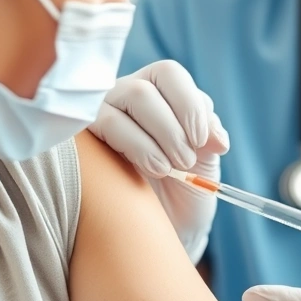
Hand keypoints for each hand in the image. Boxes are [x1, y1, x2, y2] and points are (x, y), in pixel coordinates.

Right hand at [89, 60, 229, 263]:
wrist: (165, 226)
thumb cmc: (184, 188)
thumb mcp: (207, 160)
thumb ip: (210, 137)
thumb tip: (214, 135)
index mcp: (161, 92)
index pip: (169, 74)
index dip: (189, 104)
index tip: (202, 141)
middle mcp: (128, 94)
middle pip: (145, 87)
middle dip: (172, 127)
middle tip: (186, 160)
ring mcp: (103, 112)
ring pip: (127, 98)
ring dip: (155, 136)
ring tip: (168, 169)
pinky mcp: (86, 134)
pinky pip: (103, 121)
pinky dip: (135, 144)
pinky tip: (149, 169)